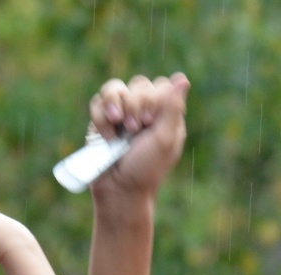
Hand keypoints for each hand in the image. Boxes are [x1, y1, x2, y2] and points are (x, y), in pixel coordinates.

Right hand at [87, 73, 190, 201]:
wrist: (118, 190)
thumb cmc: (146, 169)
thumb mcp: (165, 139)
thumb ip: (172, 107)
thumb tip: (182, 79)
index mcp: (165, 116)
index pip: (161, 86)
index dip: (153, 98)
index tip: (150, 121)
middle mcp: (144, 112)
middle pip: (139, 83)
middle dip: (135, 105)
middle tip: (135, 129)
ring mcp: (121, 115)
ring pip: (115, 87)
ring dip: (116, 104)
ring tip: (118, 124)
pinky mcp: (102, 121)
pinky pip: (97, 102)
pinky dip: (101, 118)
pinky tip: (107, 137)